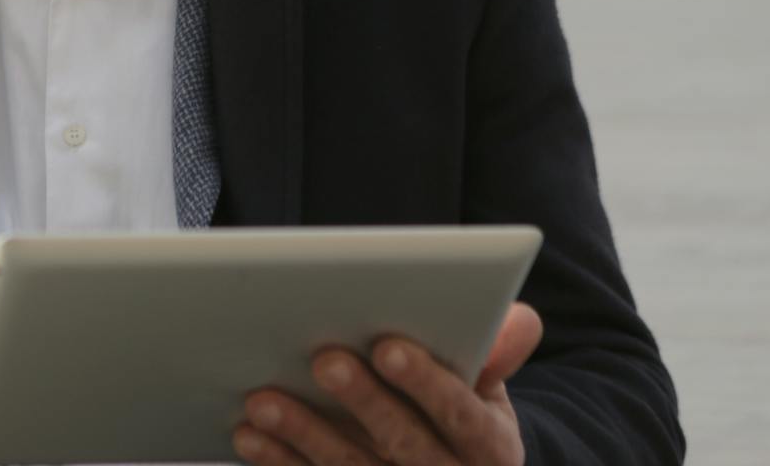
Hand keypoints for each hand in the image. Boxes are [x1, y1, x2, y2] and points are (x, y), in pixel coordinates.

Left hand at [232, 303, 542, 465]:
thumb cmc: (460, 413)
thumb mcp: (487, 389)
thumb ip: (493, 353)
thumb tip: (518, 317)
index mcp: (491, 446)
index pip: (463, 416)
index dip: (427, 383)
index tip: (388, 347)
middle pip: (405, 446)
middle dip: (363, 403)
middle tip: (324, 361)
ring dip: (305, 435)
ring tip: (264, 398)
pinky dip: (282, 462)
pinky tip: (250, 435)